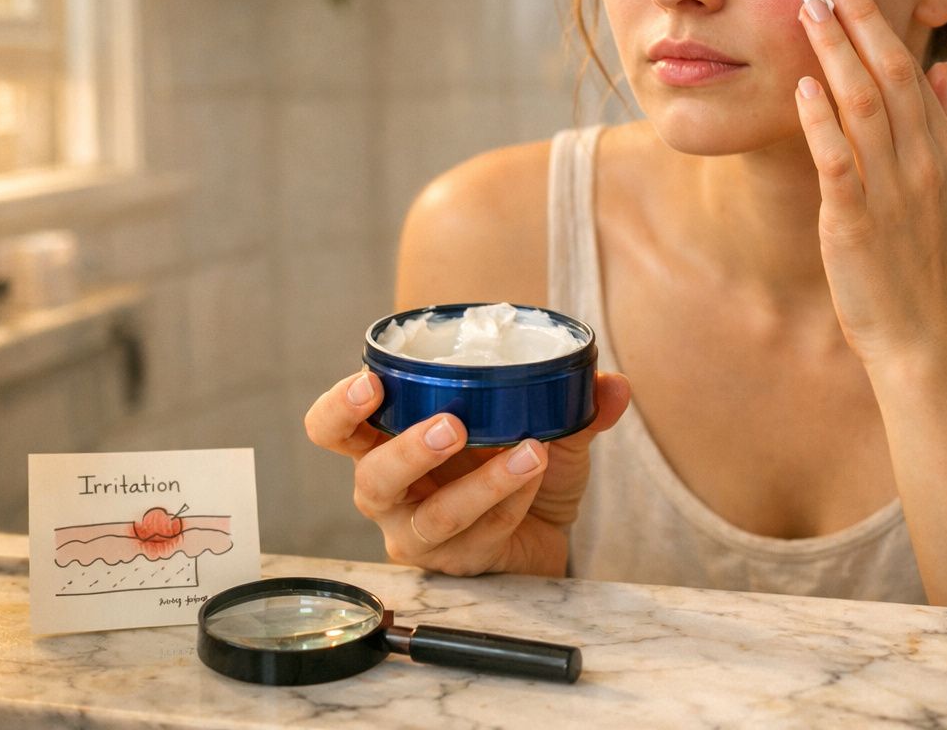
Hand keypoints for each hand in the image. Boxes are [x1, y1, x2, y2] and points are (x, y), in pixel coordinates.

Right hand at [304, 369, 629, 575]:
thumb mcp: (545, 422)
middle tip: (453, 425)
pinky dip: (513, 502)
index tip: (371, 382)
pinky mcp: (456, 564)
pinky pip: (480, 537)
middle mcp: (391, 492)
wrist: (549, 531)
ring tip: (529, 451)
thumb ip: (575, 401)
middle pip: (370, 478)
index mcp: (388, 441)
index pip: (333, 428)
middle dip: (410, 450)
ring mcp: (420, 535)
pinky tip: (539, 476)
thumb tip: (613, 384)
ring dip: (484, 482)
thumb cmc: (521, 464)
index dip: (339, 407)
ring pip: (433, 517)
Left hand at [794, 0, 946, 370]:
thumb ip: (945, 128)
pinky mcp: (856, 223)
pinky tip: (802, 87)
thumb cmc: (929, 267)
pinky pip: (838, 161)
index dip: (880, 24)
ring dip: (834, 53)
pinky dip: (820, 122)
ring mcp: (891, 192)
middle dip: (857, 20)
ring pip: (862, 106)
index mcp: (944, 154)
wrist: (925, 338)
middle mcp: (922, 164)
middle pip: (889, 75)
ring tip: (807, 9)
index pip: (911, 73)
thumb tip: (940, 68)